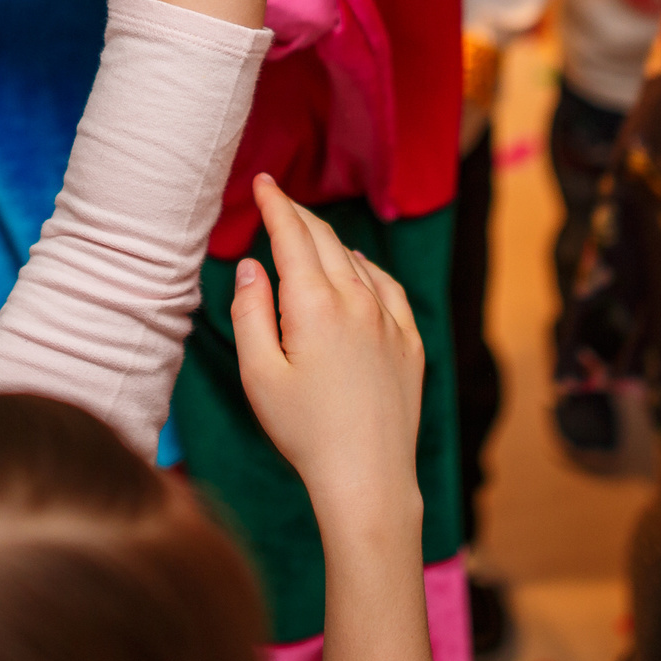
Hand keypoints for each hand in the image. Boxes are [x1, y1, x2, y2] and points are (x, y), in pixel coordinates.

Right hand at [231, 175, 426, 525]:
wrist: (369, 478)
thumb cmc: (304, 432)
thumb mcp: (259, 375)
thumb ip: (250, 312)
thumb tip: (252, 266)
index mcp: (314, 305)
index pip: (292, 236)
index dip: (275, 204)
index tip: (263, 182)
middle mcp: (358, 302)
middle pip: (326, 240)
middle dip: (298, 214)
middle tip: (277, 199)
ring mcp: (390, 320)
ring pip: (357, 261)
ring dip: (330, 241)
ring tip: (309, 234)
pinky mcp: (410, 343)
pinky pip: (388, 288)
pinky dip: (367, 268)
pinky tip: (358, 269)